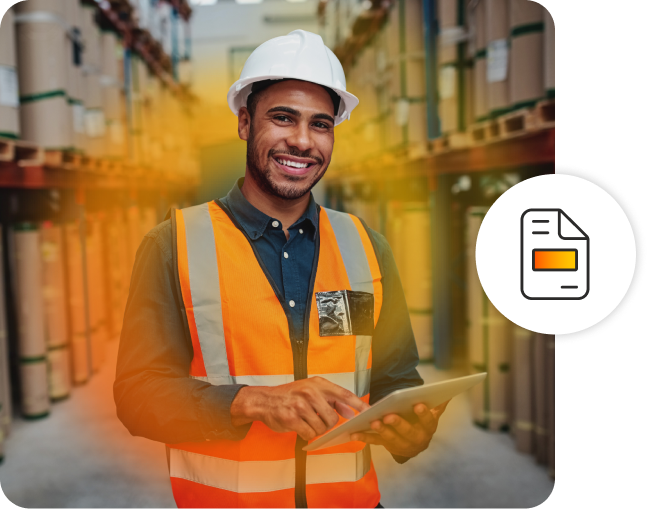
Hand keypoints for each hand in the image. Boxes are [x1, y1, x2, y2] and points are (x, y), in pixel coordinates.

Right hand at [230, 377, 369, 440]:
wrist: (264, 400)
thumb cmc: (290, 395)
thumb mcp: (312, 391)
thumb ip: (332, 400)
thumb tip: (350, 411)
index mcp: (318, 384)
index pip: (344, 394)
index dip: (359, 404)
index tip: (370, 412)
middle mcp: (310, 392)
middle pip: (332, 417)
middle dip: (327, 423)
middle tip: (317, 419)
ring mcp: (300, 405)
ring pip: (321, 428)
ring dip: (315, 429)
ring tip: (305, 421)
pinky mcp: (292, 418)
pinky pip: (309, 434)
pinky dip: (306, 434)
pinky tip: (299, 426)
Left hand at [350, 400, 449, 457]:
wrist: (414, 444)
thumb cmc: (422, 424)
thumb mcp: (431, 415)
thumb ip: (438, 405)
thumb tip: (448, 393)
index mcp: (428, 429)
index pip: (428, 422)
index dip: (423, 414)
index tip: (417, 404)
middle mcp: (416, 440)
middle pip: (408, 432)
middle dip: (398, 424)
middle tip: (389, 416)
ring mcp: (401, 445)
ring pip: (391, 439)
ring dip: (381, 431)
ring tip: (373, 421)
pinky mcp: (387, 446)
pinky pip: (375, 442)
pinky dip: (364, 438)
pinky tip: (355, 433)